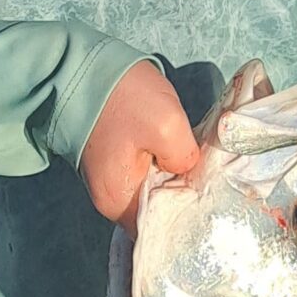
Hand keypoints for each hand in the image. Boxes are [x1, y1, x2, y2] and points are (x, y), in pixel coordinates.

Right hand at [80, 62, 198, 231]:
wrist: (83, 66)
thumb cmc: (123, 98)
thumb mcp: (166, 125)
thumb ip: (185, 159)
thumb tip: (188, 171)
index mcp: (119, 201)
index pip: (159, 230)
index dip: (187, 217)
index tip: (211, 201)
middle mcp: (111, 199)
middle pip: (159, 210)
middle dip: (184, 195)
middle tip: (212, 178)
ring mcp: (112, 179)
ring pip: (156, 188)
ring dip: (176, 177)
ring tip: (199, 162)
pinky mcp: (116, 159)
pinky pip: (149, 172)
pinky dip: (166, 164)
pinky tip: (181, 150)